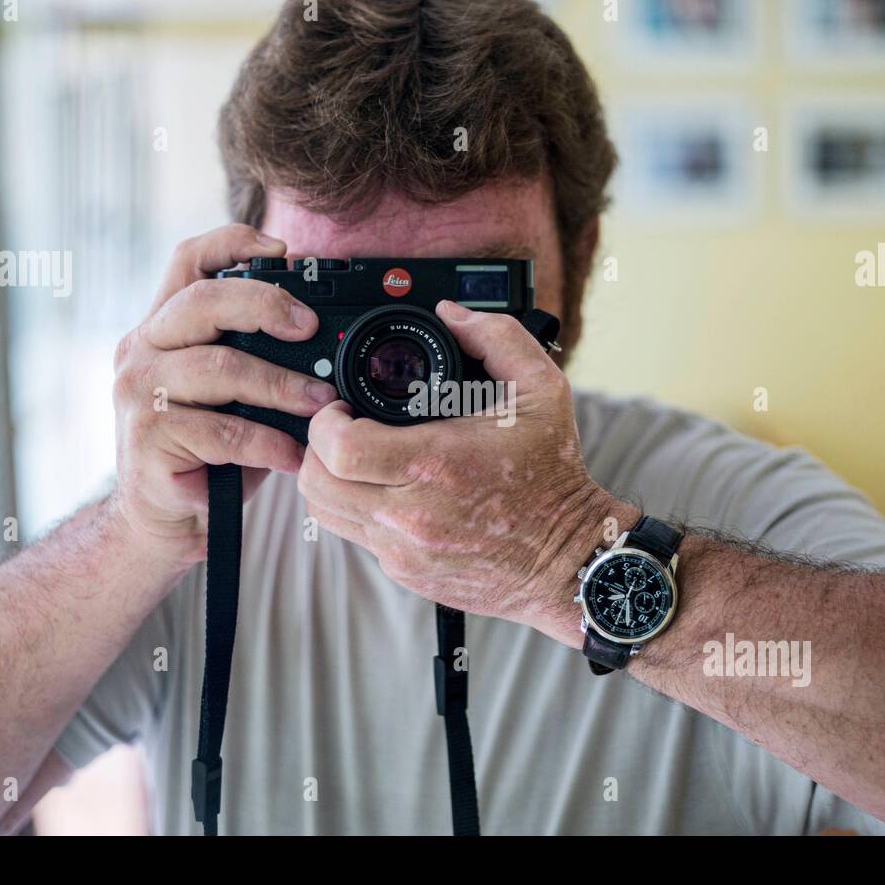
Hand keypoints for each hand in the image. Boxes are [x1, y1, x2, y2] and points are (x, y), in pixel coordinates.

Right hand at [111, 224, 337, 560]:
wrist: (163, 521)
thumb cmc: (207, 454)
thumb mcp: (232, 395)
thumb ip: (256, 358)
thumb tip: (328, 341)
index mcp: (162, 327)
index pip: (187, 261)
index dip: (232, 242)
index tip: (284, 249)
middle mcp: (142, 349)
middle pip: (202, 301)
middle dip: (266, 305)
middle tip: (311, 327)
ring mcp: (138, 392)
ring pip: (218, 367)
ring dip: (281, 384)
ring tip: (321, 403)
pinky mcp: (148, 438)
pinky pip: (221, 431)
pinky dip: (266, 442)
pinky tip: (292, 455)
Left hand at [298, 299, 637, 637]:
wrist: (568, 558)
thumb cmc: (553, 475)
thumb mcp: (540, 391)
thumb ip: (497, 338)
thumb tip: (451, 312)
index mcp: (436, 464)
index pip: (338, 448)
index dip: (324, 422)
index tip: (339, 407)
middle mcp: (411, 514)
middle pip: (316, 482)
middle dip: (317, 448)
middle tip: (343, 429)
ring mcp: (404, 550)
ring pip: (325, 512)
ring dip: (330, 479)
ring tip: (358, 457)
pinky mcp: (405, 573)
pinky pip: (356, 537)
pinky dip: (358, 509)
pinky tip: (387, 489)